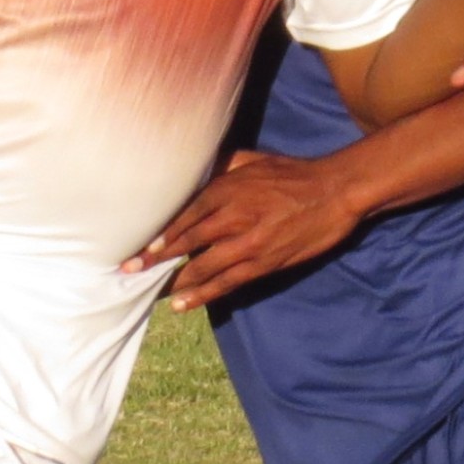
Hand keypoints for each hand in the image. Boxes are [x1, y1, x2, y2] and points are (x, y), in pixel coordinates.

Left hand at [125, 150, 360, 310]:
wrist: (334, 192)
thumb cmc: (293, 173)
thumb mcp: (254, 159)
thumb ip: (223, 164)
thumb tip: (196, 166)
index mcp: (229, 188)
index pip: (185, 213)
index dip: (161, 233)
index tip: (140, 245)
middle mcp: (234, 216)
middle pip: (188, 241)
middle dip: (157, 258)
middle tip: (130, 270)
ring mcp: (249, 242)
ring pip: (203, 266)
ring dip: (175, 280)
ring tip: (152, 291)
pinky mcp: (264, 262)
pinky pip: (227, 282)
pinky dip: (203, 294)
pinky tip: (184, 303)